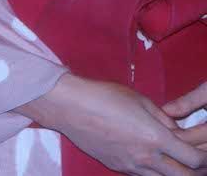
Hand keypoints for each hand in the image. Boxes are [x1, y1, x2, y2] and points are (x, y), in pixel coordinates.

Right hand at [15, 73, 206, 174]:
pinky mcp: (118, 168)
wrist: (71, 108)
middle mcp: (146, 158)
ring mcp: (131, 166)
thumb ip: (163, 116)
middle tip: (195, 160)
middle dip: (194, 171)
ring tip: (174, 160)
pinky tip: (150, 158)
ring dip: (173, 172)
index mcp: (155, 137)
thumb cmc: (104, 96)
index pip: (192, 159)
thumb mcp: (139, 99)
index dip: (202, 157)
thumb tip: (175, 127)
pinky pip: (143, 175)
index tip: (202, 148)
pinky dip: (153, 171)